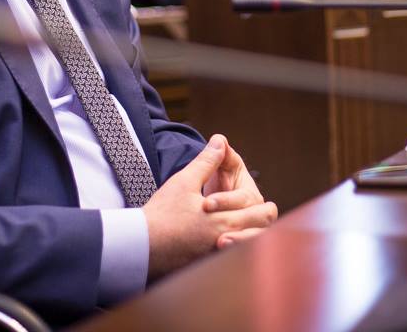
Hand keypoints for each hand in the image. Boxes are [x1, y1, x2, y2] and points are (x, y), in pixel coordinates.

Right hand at [143, 135, 277, 279]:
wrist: (140, 244)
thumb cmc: (162, 212)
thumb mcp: (184, 181)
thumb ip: (206, 162)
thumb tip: (220, 140)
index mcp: (224, 220)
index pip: (261, 215)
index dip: (263, 208)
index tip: (266, 205)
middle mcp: (224, 241)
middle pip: (259, 235)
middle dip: (262, 223)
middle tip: (262, 214)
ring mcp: (214, 256)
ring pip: (246, 249)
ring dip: (248, 238)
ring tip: (247, 230)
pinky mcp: (202, 265)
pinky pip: (227, 261)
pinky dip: (232, 251)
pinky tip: (224, 243)